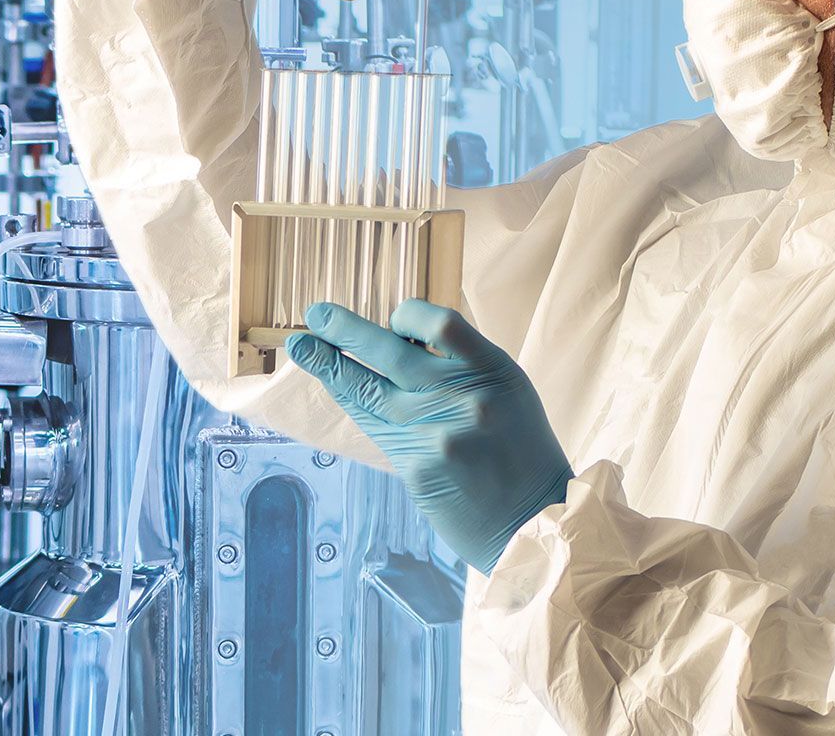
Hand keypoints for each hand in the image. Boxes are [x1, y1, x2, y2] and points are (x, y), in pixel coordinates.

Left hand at [288, 300, 571, 573]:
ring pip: (367, 389)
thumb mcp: (507, 391)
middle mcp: (463, 397)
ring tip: (300, 345)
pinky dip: (353, 403)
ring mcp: (436, 434)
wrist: (534, 520)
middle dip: (346, 329)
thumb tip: (399, 339)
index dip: (406, 316)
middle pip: (391, 351)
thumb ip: (460, 365)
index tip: (391, 320)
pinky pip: (374, 426)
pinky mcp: (416, 467)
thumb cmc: (520, 450)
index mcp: (493, 370)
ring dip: (328, 364)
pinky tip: (334, 388)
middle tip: (315, 315)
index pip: (438, 322)